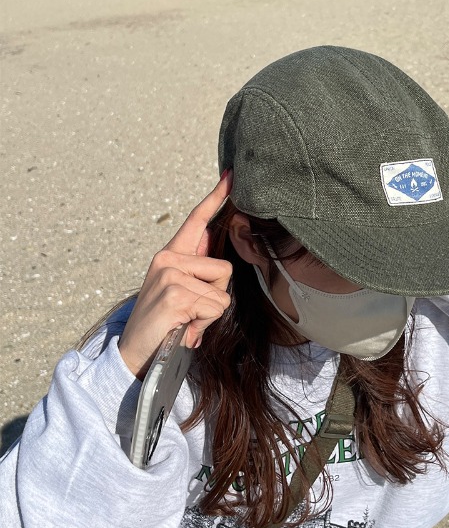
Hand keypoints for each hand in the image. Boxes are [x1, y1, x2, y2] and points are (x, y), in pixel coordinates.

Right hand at [118, 170, 233, 378]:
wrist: (137, 351)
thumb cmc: (165, 322)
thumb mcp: (180, 292)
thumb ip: (199, 273)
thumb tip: (223, 264)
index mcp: (171, 255)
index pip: (197, 220)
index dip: (216, 198)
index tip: (232, 175)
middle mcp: (168, 258)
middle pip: (225, 269)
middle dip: (218, 297)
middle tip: (193, 312)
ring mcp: (170, 274)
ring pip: (222, 292)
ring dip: (211, 314)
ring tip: (187, 321)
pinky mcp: (175, 293)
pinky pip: (215, 307)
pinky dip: (205, 324)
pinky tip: (184, 329)